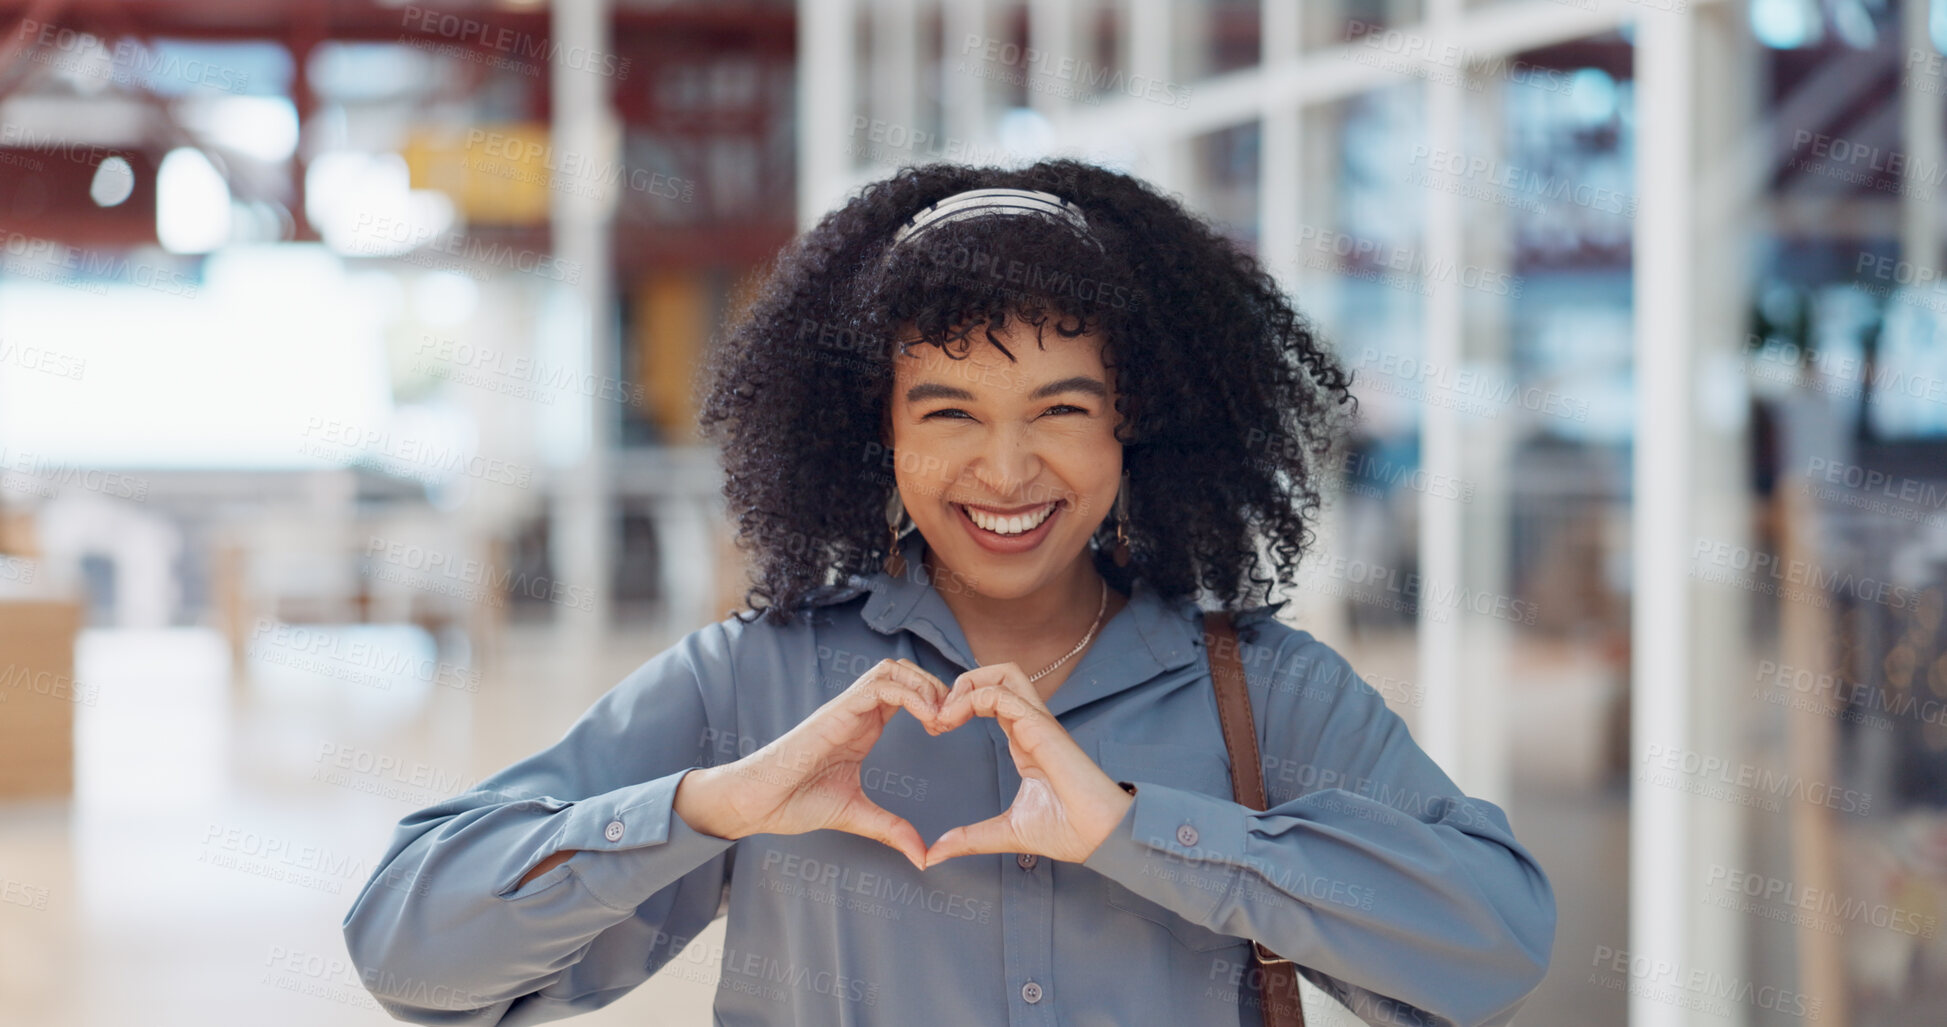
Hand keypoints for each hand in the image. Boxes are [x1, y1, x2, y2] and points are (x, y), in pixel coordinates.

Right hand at [676, 658, 947, 870]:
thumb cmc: (794, 802)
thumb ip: (891, 829)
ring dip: (925, 686)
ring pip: (893, 669)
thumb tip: (923, 856)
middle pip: (904, 671)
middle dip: (936, 687)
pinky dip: (911, 695)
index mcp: (863, 726)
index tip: (950, 729)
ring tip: (942, 718)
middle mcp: (856, 711)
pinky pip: (880, 686)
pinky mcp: (836, 712)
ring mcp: (846, 708)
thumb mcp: (857, 815)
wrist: (756, 802)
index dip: (934, 701)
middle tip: (953, 720)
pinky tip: (928, 719)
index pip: (905, 692)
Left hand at [922, 662, 1134, 866]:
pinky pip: (1003, 696)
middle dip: (962, 684)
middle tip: (935, 715)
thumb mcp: (1006, 832)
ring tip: (943, 715)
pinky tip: (953, 721)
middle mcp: (1030, 725)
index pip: (992, 699)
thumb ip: (970, 838)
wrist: (1099, 838)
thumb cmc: (1068, 831)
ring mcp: (1038, 723)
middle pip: (999, 674)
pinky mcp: (1041, 728)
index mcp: (1024, 740)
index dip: (959, 704)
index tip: (935, 728)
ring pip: (1004, 673)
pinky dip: (973, 699)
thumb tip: (937, 853)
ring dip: (967, 685)